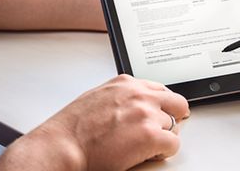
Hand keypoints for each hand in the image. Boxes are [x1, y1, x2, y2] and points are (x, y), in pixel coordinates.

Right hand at [0, 74, 189, 170]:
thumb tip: (132, 104)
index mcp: (126, 83)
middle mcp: (139, 94)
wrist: (63, 146)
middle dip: (172, 118)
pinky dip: (164, 152)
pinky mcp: (150, 136)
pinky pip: (173, 145)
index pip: (160, 90)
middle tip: (163, 131)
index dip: (162, 106)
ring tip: (146, 146)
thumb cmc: (73, 128)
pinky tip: (149, 155)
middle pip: (176, 103)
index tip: (161, 114)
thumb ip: (121, 96)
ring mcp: (146, 114)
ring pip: (174, 126)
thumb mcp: (98, 97)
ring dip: (164, 137)